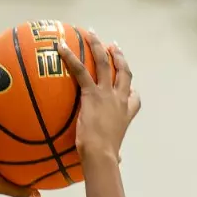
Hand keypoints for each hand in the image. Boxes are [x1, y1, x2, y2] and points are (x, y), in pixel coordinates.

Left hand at [57, 31, 140, 165]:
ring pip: (105, 63)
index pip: (134, 98)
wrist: (101, 155)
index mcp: (127, 114)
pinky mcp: (92, 94)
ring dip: (98, 46)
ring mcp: (107, 94)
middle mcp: (120, 100)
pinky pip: (80, 70)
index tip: (129, 86)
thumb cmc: (106, 158)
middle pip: (123, 72)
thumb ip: (117, 155)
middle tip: (114, 46)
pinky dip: (71, 57)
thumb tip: (119, 162)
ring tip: (92, 33)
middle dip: (119, 57)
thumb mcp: (115, 154)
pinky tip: (62, 47)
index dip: (132, 90)